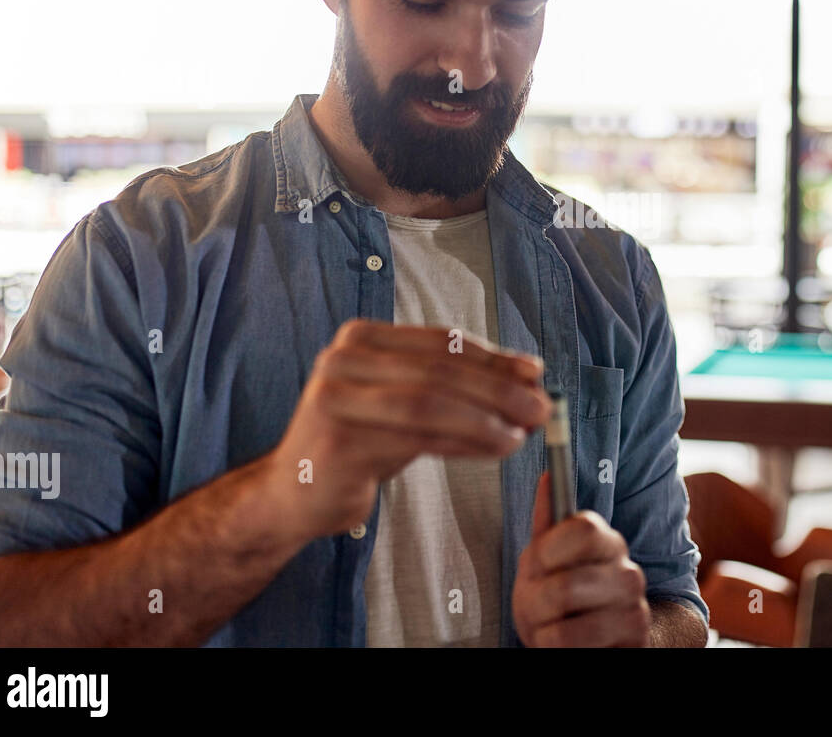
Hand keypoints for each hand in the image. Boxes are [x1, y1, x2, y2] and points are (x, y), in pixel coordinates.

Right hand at [263, 320, 549, 540]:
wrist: (291, 494)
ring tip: (522, 433)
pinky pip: (416, 439)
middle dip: (499, 389)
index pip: (440, 342)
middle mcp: (343, 359)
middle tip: (540, 406)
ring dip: (486, 418)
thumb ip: (455, 388)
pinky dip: (463, 443)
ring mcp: (336, 398)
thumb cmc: (358, 445)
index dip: (494, 358)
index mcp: (361, 338)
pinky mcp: (339, 441)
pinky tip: (494, 448)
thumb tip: (528, 377)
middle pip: (440, 370)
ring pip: (430, 403)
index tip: (536, 374)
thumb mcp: (406, 406)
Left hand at [513, 471, 650, 646]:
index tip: (538, 564)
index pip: (584, 529)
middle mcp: (629, 573)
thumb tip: (547, 475)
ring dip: (542, 626)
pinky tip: (563, 644)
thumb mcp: (546, 559)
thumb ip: (547, 521)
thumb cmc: (561, 598)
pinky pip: (572, 644)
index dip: (551, 549)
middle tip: (536, 605)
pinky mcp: (634, 641)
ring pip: (567, 617)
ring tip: (548, 625)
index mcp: (607, 542)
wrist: (590, 645)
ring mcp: (635, 609)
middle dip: (536, 599)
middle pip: (567, 583)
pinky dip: (552, 645)